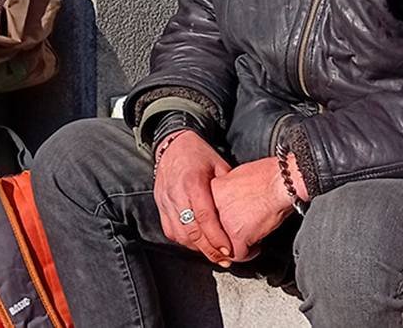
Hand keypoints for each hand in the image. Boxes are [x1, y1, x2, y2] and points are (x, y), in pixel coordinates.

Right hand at [152, 130, 234, 265]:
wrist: (173, 144)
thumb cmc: (199, 154)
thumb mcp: (219, 165)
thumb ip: (228, 188)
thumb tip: (243, 209)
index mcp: (193, 183)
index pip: (204, 217)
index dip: (216, 237)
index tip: (228, 250)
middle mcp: (176, 193)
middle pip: (191, 231)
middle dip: (208, 249)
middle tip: (223, 260)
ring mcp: (165, 200)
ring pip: (178, 234)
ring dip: (195, 248)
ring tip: (212, 254)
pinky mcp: (159, 204)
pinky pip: (169, 229)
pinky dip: (182, 240)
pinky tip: (195, 243)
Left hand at [209, 157, 293, 262]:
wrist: (279, 182)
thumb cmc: (266, 176)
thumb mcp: (235, 177)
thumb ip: (225, 193)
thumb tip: (228, 205)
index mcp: (210, 191)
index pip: (203, 217)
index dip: (213, 226)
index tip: (220, 230)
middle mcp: (212, 209)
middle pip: (209, 234)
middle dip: (221, 241)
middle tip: (230, 242)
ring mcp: (223, 224)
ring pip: (222, 248)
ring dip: (233, 249)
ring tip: (245, 245)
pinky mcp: (238, 236)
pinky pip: (239, 255)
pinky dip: (249, 254)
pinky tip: (255, 247)